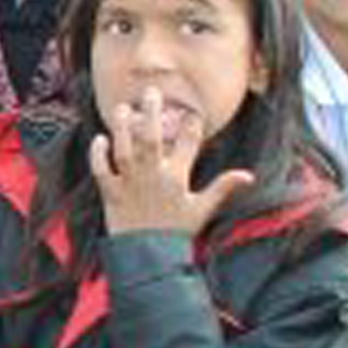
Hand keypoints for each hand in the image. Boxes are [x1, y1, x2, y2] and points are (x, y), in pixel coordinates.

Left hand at [89, 90, 252, 238]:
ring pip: (124, 149)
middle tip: (150, 91)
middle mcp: (153, 175)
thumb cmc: (177, 232)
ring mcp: (130, 184)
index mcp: (177, 177)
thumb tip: (249, 175)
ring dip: (121, 127)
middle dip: (151, 112)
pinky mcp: (111, 194)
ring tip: (121, 108)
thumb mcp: (202, 210)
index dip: (191, 125)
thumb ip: (223, 188)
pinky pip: (102, 170)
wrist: (150, 256)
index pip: (187, 143)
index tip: (191, 111)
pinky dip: (98, 155)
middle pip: (151, 137)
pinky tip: (99, 139)